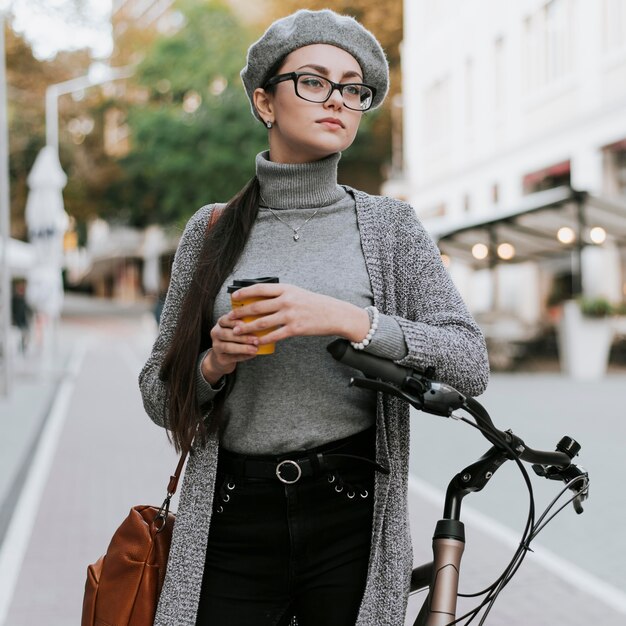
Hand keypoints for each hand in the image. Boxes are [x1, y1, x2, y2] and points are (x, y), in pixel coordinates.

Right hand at [201, 314, 259, 383]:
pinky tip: (252, 355)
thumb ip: (246, 324)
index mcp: (221, 323)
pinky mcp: (220, 358)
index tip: (248, 324)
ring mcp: (216, 346)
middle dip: (243, 337)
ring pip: (228, 347)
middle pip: (227, 334)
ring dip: (243, 348)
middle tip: (256, 339)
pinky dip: (243, 356)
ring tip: (255, 349)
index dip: (236, 322)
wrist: (224, 357)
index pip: (226, 319)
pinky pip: (231, 357)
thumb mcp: (238, 328)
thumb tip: (263, 323)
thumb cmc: (236, 338)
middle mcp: (215, 333)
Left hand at [228, 283, 369, 345]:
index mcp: (286, 289)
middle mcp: (286, 300)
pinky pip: (274, 335)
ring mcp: (290, 315)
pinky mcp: (295, 328)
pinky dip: (263, 339)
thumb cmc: (315, 304)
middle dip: (241, 313)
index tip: (234, 296)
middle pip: (257, 306)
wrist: (334, 314)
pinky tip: (255, 342)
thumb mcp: (297, 293)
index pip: (260, 289)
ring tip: (237, 331)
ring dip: (247, 327)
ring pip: (262, 322)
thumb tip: (262, 298)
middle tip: (230, 317)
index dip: (244, 292)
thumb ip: (281, 295)